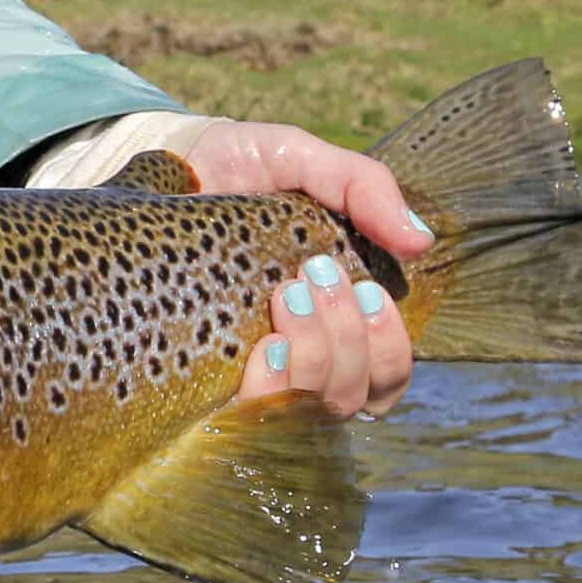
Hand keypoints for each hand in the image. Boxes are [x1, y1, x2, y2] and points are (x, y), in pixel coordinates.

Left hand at [182, 119, 426, 417]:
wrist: (160, 166)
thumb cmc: (236, 166)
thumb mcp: (301, 160)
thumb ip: (362, 187)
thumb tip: (421, 242)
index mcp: (331, 318)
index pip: (385, 377)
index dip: (387, 348)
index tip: (366, 290)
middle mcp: (297, 356)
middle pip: (352, 398)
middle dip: (343, 343)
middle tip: (305, 280)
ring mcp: (250, 373)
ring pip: (309, 415)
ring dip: (312, 360)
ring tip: (284, 298)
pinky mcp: (204, 383)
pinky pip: (251, 422)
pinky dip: (272, 390)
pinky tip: (263, 348)